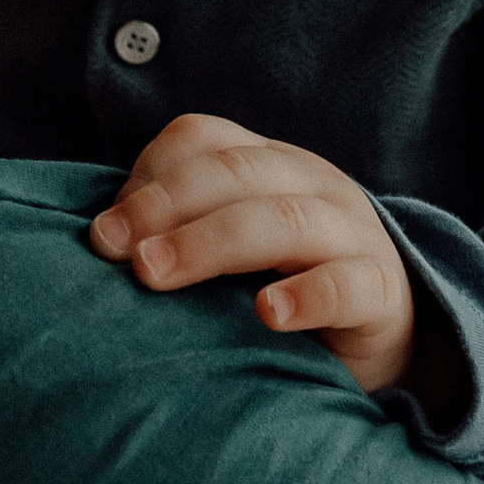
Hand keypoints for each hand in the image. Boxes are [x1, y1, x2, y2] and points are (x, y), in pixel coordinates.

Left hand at [90, 112, 416, 395]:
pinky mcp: (384, 292)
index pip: (203, 140)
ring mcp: (354, 234)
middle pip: (236, 173)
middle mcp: (313, 186)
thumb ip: (177, 234)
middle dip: (165, 207)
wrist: (378, 344)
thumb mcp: (229, 252)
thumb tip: (100, 245)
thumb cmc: (281, 292)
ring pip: (286, 220)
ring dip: (212, 243)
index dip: (148, 176)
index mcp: (270, 165)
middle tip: (113, 252)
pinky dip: (308, 294)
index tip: (105, 234)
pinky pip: (350, 284)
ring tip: (156, 274)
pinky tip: (267, 314)